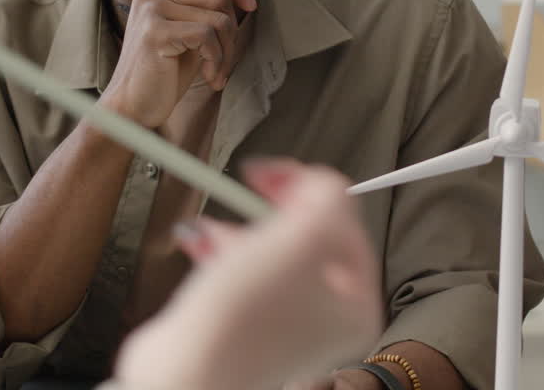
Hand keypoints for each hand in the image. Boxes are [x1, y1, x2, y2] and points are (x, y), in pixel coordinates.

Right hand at [101, 0, 256, 127]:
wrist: (133, 106)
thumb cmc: (165, 71)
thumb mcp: (190, 33)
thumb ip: (207, 9)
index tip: (250, 5)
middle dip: (232, 31)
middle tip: (226, 60)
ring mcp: (151, 8)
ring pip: (218, 18)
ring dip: (226, 52)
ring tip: (217, 73)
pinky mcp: (156, 31)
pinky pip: (207, 36)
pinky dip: (216, 60)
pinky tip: (208, 77)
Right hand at [112, 159, 383, 389]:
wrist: (186, 369)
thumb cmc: (246, 317)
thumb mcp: (303, 237)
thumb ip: (326, 196)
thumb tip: (324, 182)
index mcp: (357, 305)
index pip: (348, 224)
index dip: (310, 190)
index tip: (274, 174)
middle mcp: (326, 321)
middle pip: (310, 238)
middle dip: (274, 210)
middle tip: (253, 190)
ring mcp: (284, 326)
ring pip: (271, 253)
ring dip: (242, 228)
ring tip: (216, 223)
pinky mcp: (244, 326)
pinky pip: (241, 273)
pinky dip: (222, 251)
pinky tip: (200, 241)